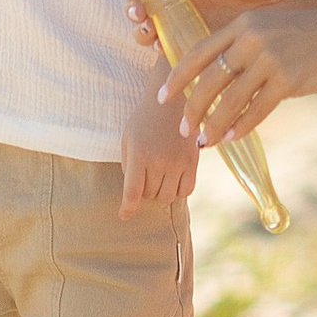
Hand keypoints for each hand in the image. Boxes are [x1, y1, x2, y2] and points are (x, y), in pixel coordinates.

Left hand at [118, 99, 198, 216]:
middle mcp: (159, 161)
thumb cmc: (143, 120)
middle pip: (150, 196)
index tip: (124, 216)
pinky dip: (177, 190)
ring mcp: (178, 162)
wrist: (170, 100)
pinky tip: (173, 178)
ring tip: (157, 176)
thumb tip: (133, 194)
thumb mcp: (127, 139)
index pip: (132, 192)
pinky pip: (186, 191)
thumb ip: (127, 166)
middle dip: (144, 191)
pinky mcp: (193, 162)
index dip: (127, 208)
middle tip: (144, 177)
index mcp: (139, 154)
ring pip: (167, 197)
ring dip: (159, 192)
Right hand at [121, 0, 316, 44]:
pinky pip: (175, 49)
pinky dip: (164, 51)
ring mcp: (191, 19)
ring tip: (149, 32)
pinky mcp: (203, 44)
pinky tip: (164, 51)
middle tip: (137, 11)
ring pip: (154, 25)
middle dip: (133, 5)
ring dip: (143, 29)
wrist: (299, 6)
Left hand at [155, 0, 316, 147]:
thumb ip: (246, 46)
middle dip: (193, 108)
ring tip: (204, 141)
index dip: (178, 77)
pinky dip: (242, 126)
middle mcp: (252, 39)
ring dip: (214, 124)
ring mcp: (270, 59)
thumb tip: (221, 80)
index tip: (163, 96)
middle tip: (184, 129)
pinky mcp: (289, 80)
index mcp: (243, 24)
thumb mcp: (273, 27)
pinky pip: (257, 110)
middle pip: (209, 79)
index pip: (198, 52)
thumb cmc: (315, 34)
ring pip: (230, 99)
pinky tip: (232, 138)